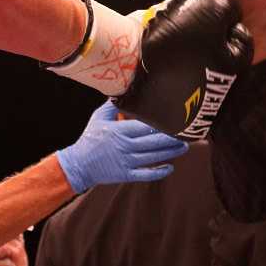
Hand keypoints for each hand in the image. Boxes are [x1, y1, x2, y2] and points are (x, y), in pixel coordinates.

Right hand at [57, 102, 188, 193]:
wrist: (78, 164)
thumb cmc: (90, 139)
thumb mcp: (98, 118)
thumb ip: (112, 106)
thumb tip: (124, 90)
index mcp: (119, 131)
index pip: (144, 126)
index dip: (160, 124)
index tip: (174, 119)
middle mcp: (125, 146)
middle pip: (153, 141)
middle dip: (172, 138)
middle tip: (187, 133)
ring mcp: (126, 161)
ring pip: (153, 157)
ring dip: (171, 152)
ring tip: (184, 147)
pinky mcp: (126, 175)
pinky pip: (146, 174)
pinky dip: (159, 172)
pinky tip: (170, 167)